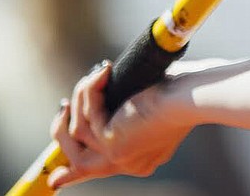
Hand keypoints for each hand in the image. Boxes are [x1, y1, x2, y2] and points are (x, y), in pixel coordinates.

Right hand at [48, 61, 190, 187]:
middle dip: (62, 135)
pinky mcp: (112, 142)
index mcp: (141, 158)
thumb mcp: (156, 101)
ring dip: (81, 99)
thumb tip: (104, 88)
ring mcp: (118, 157)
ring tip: (94, 75)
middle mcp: (129, 164)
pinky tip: (103, 72)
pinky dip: (90, 91)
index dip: (72, 173)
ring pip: (75, 133)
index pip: (98, 170)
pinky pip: (87, 116)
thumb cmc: (186, 91)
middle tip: (62, 107)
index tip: (54, 177)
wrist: (195, 96)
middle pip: (77, 161)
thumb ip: (130, 107)